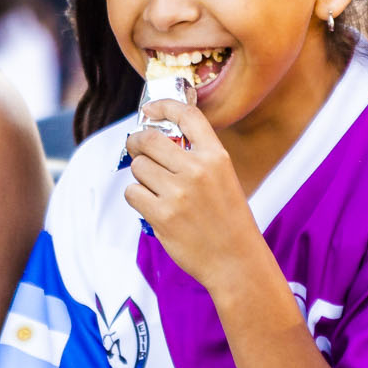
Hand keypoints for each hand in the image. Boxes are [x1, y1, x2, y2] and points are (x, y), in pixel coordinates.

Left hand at [122, 100, 267, 288]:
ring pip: (138, 166)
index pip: (187, 116)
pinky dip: (137, 197)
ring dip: (140, 176)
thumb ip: (197, 158)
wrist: (235, 261)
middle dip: (136, 142)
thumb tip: (157, 140)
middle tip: (135, 148)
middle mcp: (197, 170)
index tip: (149, 109)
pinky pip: (132, 192)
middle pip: (149, 139)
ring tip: (155, 189)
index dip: (163, 106)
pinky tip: (152, 206)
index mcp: (216, 157)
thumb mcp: (224, 179)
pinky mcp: (162, 215)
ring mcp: (178, 193)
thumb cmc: (228, 220)